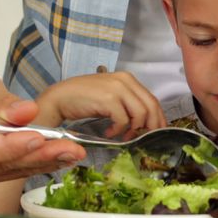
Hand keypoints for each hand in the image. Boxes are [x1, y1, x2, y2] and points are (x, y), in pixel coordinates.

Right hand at [0, 65, 86, 184]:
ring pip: (8, 170)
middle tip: (68, 148)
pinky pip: (10, 171)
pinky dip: (34, 163)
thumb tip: (25, 112)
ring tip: (70, 152)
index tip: (39, 138)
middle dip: (36, 155)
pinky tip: (57, 157)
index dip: (11, 146)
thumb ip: (1, 101)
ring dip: (41, 162)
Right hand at [36, 72, 165, 138]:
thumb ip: (128, 105)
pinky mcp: (108, 98)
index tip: (155, 133)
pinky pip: (123, 120)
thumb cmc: (84, 99)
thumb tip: (145, 123)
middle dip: (150, 127)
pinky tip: (109, 132)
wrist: (60, 98)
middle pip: (151, 106)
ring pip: (141, 114)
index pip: (152, 100)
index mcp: (128, 79)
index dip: (157, 119)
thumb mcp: (111, 98)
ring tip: (123, 137)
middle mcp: (125, 80)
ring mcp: (117, 88)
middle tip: (141, 139)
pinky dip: (118, 130)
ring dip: (133, 130)